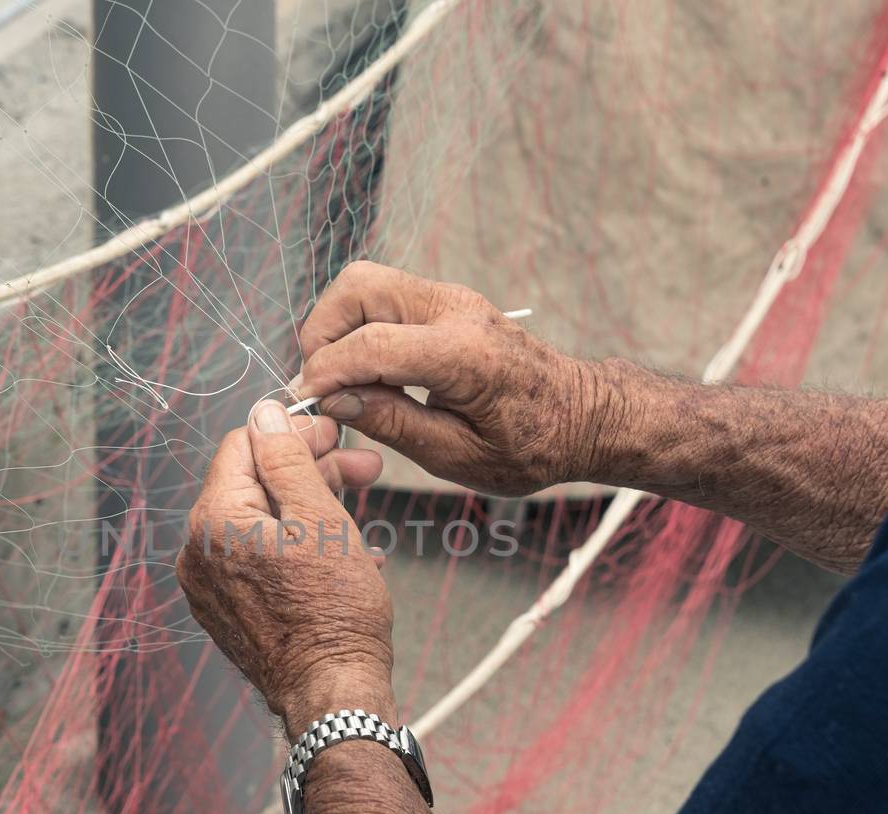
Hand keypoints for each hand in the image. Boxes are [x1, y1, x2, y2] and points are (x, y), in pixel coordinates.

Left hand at [176, 401, 393, 728]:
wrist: (333, 693)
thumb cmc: (335, 614)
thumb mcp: (320, 519)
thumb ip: (287, 461)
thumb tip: (264, 414)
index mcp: (216, 521)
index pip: (243, 445)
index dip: (293, 434)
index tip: (334, 435)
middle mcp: (199, 552)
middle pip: (252, 484)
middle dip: (310, 471)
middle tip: (363, 469)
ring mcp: (209, 585)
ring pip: (259, 522)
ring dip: (310, 508)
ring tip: (362, 513)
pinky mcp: (226, 610)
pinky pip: (257, 558)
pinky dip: (296, 546)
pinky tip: (342, 552)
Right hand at [293, 261, 616, 496]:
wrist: (580, 415)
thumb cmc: (529, 446)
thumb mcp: (457, 456)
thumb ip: (392, 424)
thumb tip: (335, 401)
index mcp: (464, 355)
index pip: (370, 345)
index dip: (326, 372)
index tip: (307, 399)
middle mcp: (455, 310)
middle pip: (358, 287)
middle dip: (322, 331)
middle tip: (319, 382)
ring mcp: (451, 298)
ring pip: (366, 282)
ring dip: (337, 323)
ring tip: (338, 375)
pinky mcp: (446, 300)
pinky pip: (384, 294)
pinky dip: (359, 323)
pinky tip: (364, 368)